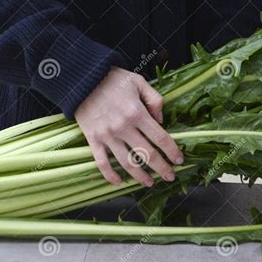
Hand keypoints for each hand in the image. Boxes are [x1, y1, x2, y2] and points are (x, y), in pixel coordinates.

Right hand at [75, 67, 183, 186]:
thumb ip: (155, 100)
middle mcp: (124, 127)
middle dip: (161, 168)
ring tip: (150, 183)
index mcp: (137, 113)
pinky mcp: (92, 139)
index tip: (179, 160)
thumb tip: (162, 121)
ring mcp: (107, 135)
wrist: (82, 78)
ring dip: (140, 176)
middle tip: (170, 177)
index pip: (160, 137)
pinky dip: (110, 175)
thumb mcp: (139, 82)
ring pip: (127, 163)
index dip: (172, 151)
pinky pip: (102, 162)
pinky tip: (119, 183)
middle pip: (147, 154)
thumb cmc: (113, 79)